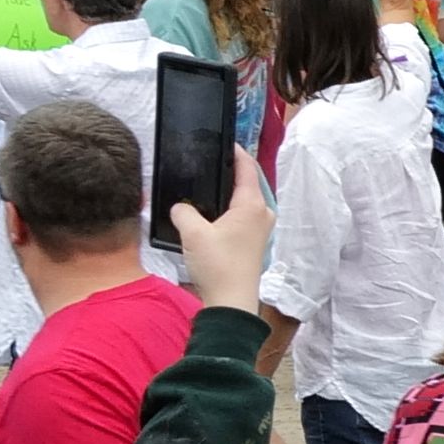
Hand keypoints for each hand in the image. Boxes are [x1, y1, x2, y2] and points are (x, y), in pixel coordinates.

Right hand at [170, 149, 279, 316]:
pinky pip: (241, 216)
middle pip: (248, 183)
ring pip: (244, 201)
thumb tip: (180, 207)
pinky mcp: (253, 242)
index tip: (225, 141)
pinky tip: (210, 213)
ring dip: (228, 193)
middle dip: (230, 172)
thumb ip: (183, 212)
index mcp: (253, 204)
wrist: (231, 301)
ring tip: (206, 186)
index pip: (247, 168)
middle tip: (209, 162)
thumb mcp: (192, 232)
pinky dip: (228, 209)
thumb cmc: (218, 264)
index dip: (236, 153)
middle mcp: (263, 213)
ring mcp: (260, 229)